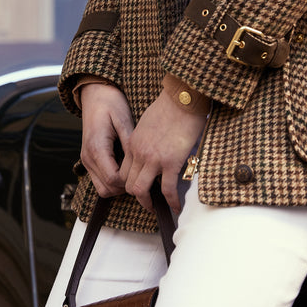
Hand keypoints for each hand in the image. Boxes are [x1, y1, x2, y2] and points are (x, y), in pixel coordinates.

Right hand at [79, 83, 134, 198]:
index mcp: (97, 148)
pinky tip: (126, 168)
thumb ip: (130, 143)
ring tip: (134, 172)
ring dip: (119, 186)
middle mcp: (88, 157)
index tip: (144, 172)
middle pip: (107, 189)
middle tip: (142, 174)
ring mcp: (86, 160)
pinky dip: (112, 181)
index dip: (130, 181)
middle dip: (126, 187)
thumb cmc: (110, 102)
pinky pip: (100, 181)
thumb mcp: (123, 119)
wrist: (94, 94)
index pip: (113, 180)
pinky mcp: (89, 159)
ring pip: (103, 189)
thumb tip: (140, 162)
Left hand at [120, 91, 206, 214]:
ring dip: (148, 203)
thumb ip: (145, 138)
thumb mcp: (148, 122)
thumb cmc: (170, 106)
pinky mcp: (170, 162)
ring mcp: (154, 159)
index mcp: (133, 143)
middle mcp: (139, 152)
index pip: (124, 170)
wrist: (182, 98)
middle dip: (137, 196)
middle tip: (147, 201)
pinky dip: (171, 201)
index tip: (140, 187)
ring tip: (157, 208)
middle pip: (128, 183)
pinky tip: (176, 206)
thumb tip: (152, 148)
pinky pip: (167, 189)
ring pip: (141, 190)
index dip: (130, 182)